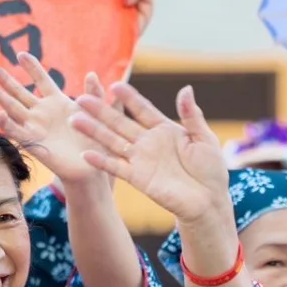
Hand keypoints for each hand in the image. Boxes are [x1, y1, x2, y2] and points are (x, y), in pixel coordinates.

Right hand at [0, 54, 104, 185]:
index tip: (21, 54)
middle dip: (5, 80)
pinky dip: (7, 124)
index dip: (32, 67)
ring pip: (13, 109)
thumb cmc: (96, 141)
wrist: (92, 167)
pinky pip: (17, 132)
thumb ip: (94, 94)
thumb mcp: (97, 114)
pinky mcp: (34, 143)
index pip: (42, 80)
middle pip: (20, 92)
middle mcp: (43, 113)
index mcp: (57, 102)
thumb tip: (91, 74)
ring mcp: (36, 127)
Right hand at [73, 83, 231, 226]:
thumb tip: (185, 89)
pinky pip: (116, 167)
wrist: (208, 201)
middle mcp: (148, 142)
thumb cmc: (211, 170)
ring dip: (94, 132)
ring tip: (75, 120)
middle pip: (120, 122)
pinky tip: (86, 153)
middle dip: (101, 111)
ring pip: (112, 141)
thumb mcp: (205, 139)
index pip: (142, 109)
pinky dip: (101, 161)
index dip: (129, 98)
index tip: (115, 85)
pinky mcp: (137, 178)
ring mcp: (141, 159)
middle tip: (82, 99)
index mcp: (164, 129)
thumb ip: (192, 116)